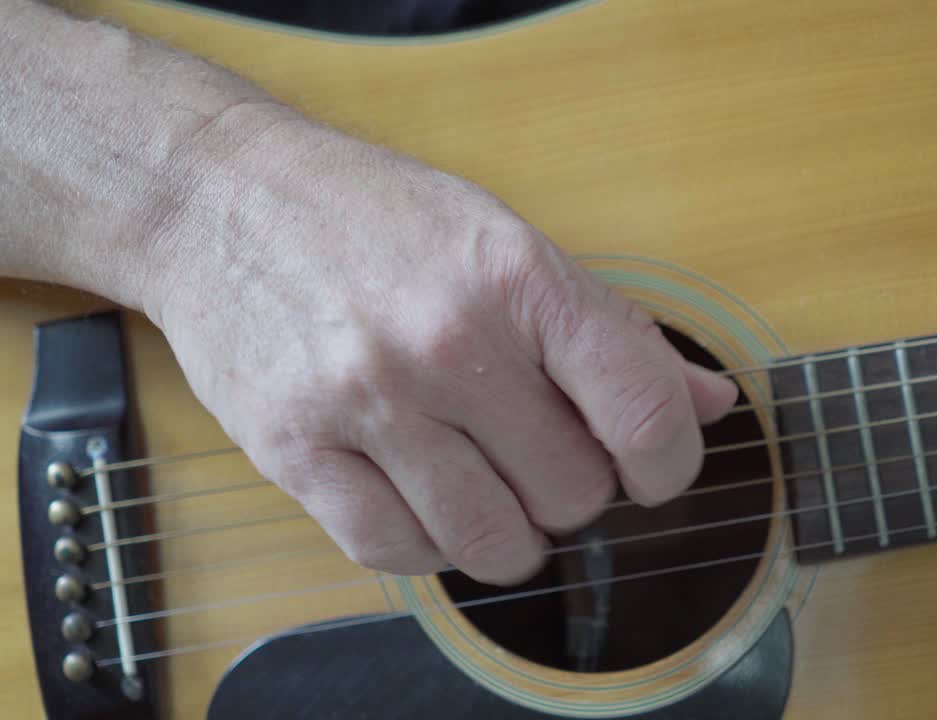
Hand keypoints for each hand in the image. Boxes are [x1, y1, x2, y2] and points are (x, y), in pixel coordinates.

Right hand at [143, 103, 738, 584]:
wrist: (223, 201)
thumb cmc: (380, 220)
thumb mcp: (510, 245)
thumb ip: (616, 333)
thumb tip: (712, 403)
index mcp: (519, 278)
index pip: (641, 409)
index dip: (669, 463)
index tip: (653, 469)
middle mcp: (448, 340)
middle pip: (573, 493)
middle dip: (572, 488)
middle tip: (537, 452)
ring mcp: (367, 400)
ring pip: (493, 543)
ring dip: (508, 531)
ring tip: (486, 484)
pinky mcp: (294, 449)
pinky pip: (398, 555)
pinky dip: (427, 545)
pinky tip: (423, 499)